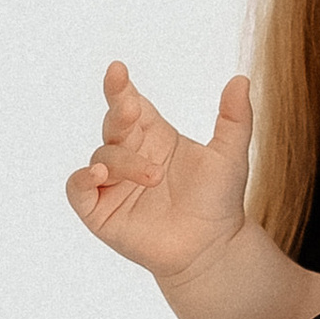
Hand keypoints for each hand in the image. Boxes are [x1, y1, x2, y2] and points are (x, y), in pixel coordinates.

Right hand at [68, 63, 252, 285]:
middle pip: (112, 124)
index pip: (130, 103)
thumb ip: (235, 118)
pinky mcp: (100, 211)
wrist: (213, 248)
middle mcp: (129, 154)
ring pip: (101, 156)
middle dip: (118, 112)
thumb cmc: (218, 200)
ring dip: (123, 161)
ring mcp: (112, 183)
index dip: (120, 87)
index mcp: (153, 134)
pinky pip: (78, 189)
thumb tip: (241, 79)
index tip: (118, 71)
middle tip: (132, 109)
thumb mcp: (230, 156)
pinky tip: (98, 174)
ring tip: (154, 176)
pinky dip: (82, 179)